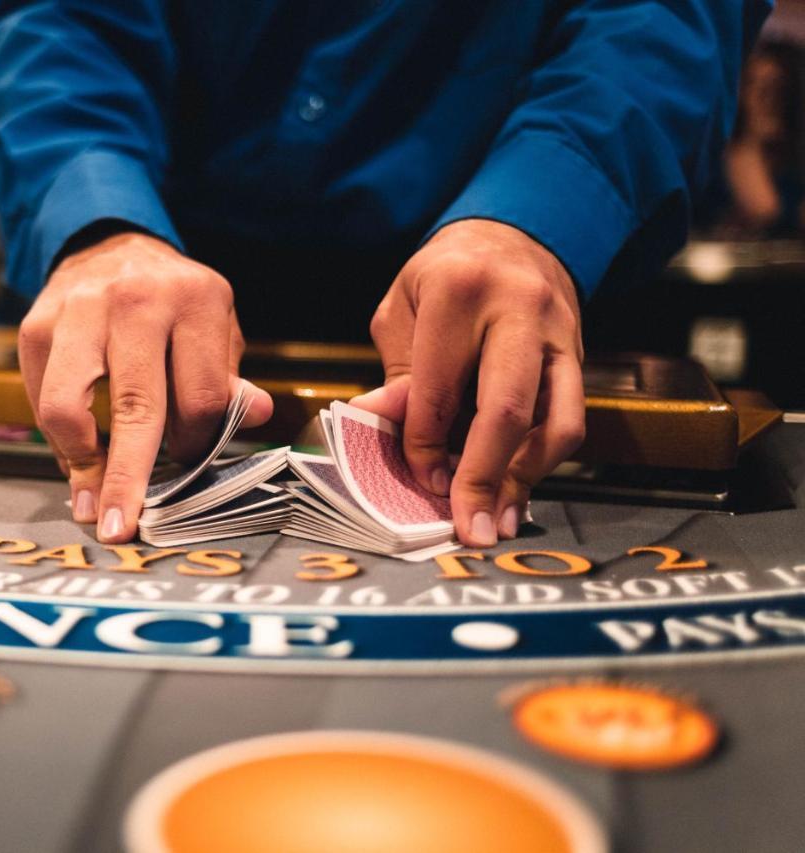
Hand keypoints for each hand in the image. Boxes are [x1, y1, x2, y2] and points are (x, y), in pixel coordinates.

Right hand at [19, 231, 272, 542]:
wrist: (109, 245)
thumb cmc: (172, 303)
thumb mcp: (216, 327)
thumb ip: (229, 377)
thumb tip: (257, 417)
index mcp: (196, 300)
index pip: (202, 397)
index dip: (198, 444)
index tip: (188, 461)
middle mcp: (136, 301)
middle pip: (137, 407)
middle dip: (127, 478)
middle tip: (119, 528)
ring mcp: (80, 311)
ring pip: (70, 407)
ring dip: (79, 462)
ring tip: (88, 498)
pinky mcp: (37, 326)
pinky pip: (41, 400)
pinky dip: (58, 439)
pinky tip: (75, 455)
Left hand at [353, 219, 584, 546]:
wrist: (514, 234)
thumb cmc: (444, 276)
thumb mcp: (402, 308)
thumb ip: (397, 372)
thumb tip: (380, 430)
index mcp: (459, 291)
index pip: (439, 388)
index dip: (426, 445)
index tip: (419, 480)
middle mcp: (517, 309)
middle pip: (506, 409)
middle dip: (483, 476)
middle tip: (468, 527)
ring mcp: (558, 332)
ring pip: (554, 421)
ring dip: (524, 480)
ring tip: (497, 519)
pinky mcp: (580, 354)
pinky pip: (570, 418)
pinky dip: (542, 461)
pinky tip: (517, 489)